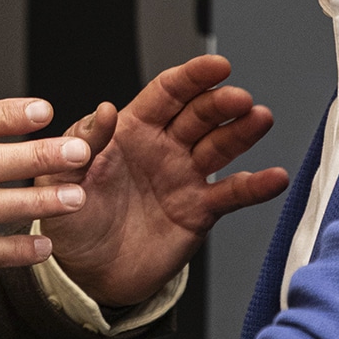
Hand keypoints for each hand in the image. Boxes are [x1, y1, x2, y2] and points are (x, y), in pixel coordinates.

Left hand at [39, 55, 289, 306]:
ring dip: (242, 131)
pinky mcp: (199, 211)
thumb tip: (104, 109)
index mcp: (132, 129)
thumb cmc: (70, 219)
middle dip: (221, 103)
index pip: (168, 93)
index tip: (217, 65)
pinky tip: (275, 177)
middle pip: (200, 115)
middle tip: (240, 99)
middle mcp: (164, 147)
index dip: (193, 77)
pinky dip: (255, 186)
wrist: (85, 272)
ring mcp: (185, 176)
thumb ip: (83, 143)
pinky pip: (232, 194)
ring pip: (221, 146)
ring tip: (260, 119)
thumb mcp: (63, 177)